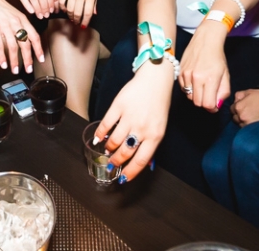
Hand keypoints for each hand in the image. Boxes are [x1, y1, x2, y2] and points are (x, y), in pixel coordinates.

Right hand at [0, 0, 43, 73]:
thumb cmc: (0, 8)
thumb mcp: (15, 14)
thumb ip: (22, 25)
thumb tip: (27, 39)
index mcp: (23, 20)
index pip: (34, 36)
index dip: (39, 49)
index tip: (41, 59)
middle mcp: (16, 23)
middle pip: (25, 43)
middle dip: (28, 59)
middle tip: (29, 69)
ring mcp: (5, 26)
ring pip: (12, 47)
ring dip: (15, 61)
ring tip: (15, 70)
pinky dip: (1, 57)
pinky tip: (3, 64)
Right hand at [59, 0, 96, 26]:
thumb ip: (94, 2)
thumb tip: (93, 14)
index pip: (87, 13)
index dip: (85, 22)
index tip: (83, 25)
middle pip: (77, 13)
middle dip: (77, 20)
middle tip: (76, 22)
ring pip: (69, 9)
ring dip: (70, 15)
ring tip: (71, 17)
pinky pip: (62, 1)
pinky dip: (62, 7)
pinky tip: (64, 9)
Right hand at [96, 61, 173, 181]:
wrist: (155, 80)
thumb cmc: (159, 103)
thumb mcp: (160, 126)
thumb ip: (151, 143)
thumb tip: (144, 163)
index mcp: (155, 136)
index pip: (141, 161)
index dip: (130, 172)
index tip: (123, 178)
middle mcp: (142, 128)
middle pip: (125, 152)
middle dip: (116, 161)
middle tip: (111, 163)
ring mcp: (129, 117)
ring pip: (113, 141)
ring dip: (108, 148)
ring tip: (107, 149)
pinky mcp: (118, 106)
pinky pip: (106, 124)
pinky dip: (100, 134)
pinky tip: (98, 138)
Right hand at [179, 22, 230, 111]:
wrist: (205, 41)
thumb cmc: (217, 58)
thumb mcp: (226, 75)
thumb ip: (223, 92)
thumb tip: (216, 105)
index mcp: (210, 78)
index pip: (208, 104)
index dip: (212, 107)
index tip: (215, 104)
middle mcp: (196, 78)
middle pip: (197, 103)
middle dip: (204, 102)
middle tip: (209, 95)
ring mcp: (186, 75)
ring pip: (189, 97)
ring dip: (196, 95)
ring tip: (202, 86)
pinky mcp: (179, 72)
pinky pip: (183, 88)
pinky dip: (189, 88)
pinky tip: (195, 80)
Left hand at [231, 89, 258, 125]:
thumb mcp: (250, 91)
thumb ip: (239, 95)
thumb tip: (235, 100)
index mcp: (238, 107)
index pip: (231, 109)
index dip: (237, 107)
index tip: (242, 106)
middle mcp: (241, 117)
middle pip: (235, 118)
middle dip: (239, 114)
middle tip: (247, 111)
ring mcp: (247, 124)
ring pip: (241, 124)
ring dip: (244, 120)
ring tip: (252, 116)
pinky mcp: (254, 129)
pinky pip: (247, 128)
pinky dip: (249, 125)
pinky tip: (255, 120)